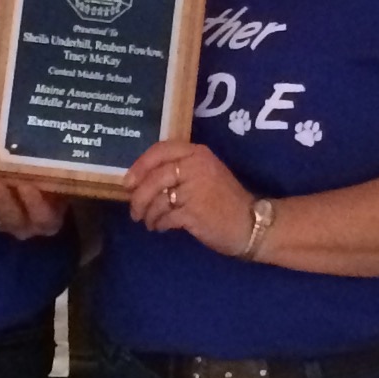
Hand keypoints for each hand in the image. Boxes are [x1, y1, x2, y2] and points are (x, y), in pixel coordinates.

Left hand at [0, 175, 71, 238]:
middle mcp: (30, 227)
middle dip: (4, 200)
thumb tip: (61, 153)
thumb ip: (56, 176)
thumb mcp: (59, 180)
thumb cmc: (54, 180)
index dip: (34, 204)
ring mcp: (10, 224)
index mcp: (51, 220)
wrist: (43, 184)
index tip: (27, 184)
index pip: (44, 218)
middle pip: (16, 219)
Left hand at [124, 140, 254, 255]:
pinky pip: (165, 217)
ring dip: (148, 214)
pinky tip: (161, 227)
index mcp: (198, 153)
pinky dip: (159, 224)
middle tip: (134, 210)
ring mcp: (195, 189)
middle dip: (138, 197)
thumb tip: (141, 180)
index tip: (128, 182)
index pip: (160, 150)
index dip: (140, 165)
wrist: (250, 223)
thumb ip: (179, 171)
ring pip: (157, 199)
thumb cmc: (224, 200)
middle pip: (154, 178)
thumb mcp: (205, 174)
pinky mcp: (194, 213)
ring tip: (150, 222)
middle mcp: (196, 166)